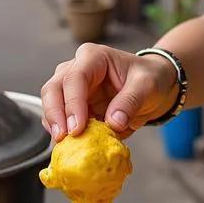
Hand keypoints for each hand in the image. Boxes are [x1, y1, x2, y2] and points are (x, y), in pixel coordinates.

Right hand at [40, 43, 178, 140]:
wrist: (153, 84)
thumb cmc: (150, 78)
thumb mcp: (147, 86)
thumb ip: (130, 102)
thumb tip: (113, 123)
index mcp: (93, 57)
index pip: (75, 78)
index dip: (72, 103)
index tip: (77, 127)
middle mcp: (76, 68)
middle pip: (53, 89)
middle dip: (55, 115)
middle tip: (63, 138)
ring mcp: (72, 87)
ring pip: (50, 103)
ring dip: (55, 125)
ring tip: (65, 145)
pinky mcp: (73, 106)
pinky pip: (60, 118)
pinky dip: (62, 132)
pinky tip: (69, 145)